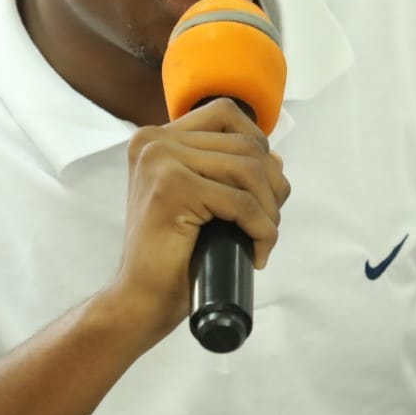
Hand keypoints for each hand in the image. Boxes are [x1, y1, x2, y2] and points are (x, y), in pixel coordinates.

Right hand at [110, 98, 291, 344]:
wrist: (140, 300)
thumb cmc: (172, 255)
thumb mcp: (200, 200)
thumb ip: (227, 171)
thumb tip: (275, 158)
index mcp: (154, 139)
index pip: (225, 114)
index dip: (257, 145)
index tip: (261, 188)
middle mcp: (153, 142)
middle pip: (245, 143)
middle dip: (272, 185)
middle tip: (267, 222)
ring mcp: (160, 162)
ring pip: (249, 170)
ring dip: (270, 209)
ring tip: (263, 238)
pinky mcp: (172, 188)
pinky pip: (242, 202)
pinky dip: (263, 230)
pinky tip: (257, 252)